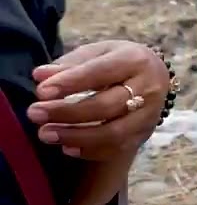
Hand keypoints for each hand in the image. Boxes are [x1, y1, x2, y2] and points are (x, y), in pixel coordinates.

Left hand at [27, 41, 168, 159]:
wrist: (154, 78)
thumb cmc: (118, 63)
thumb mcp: (98, 53)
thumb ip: (70, 64)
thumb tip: (40, 76)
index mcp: (135, 60)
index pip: (101, 72)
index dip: (71, 82)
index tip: (41, 91)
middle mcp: (148, 88)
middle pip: (107, 106)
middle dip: (67, 112)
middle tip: (34, 113)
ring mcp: (149, 115)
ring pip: (113, 133)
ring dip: (75, 136)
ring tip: (45, 134)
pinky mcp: (144, 135)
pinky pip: (116, 149)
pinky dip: (89, 151)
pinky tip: (66, 147)